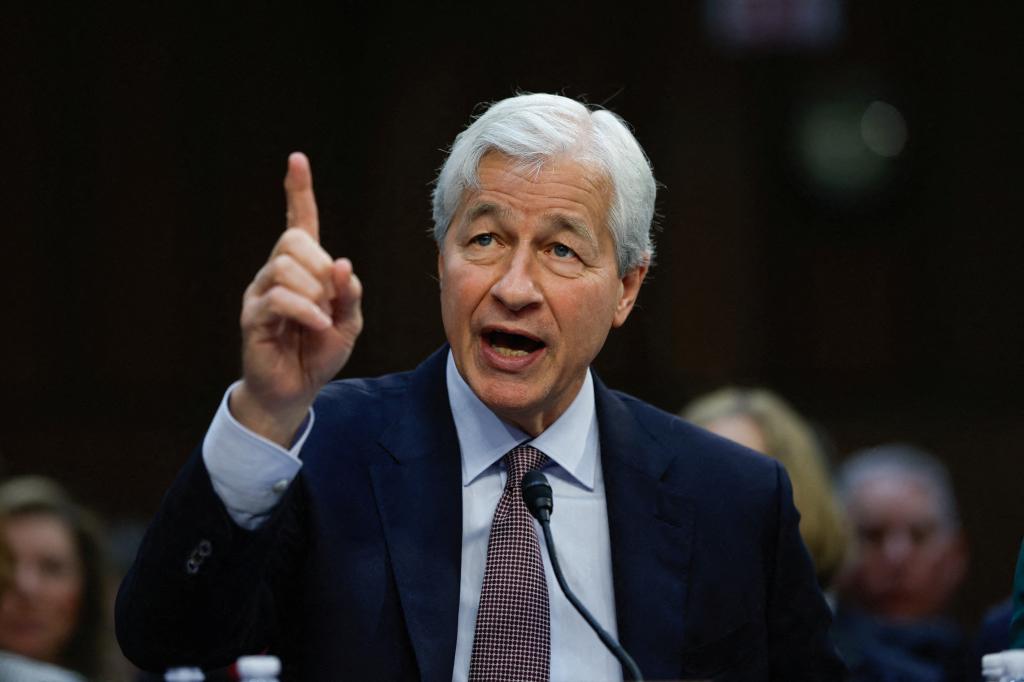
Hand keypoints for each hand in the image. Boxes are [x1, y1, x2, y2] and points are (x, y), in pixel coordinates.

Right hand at [231, 152, 362, 445]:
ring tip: (319, 320)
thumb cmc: (319, 352)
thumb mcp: (348, 322)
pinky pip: (278, 298)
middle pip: (293, 241)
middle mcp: (276, 273)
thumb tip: (341, 263)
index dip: (298, 192)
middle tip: (329, 302)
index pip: (299, 221)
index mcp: (302, 269)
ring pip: (285, 267)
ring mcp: (261, 292)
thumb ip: (348, 293)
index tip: (297, 160)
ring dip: (313, 293)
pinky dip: (304, 310)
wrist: (295, 390)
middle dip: (319, 268)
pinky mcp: (253, 316)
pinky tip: (316, 326)